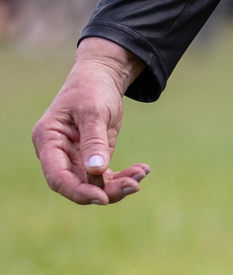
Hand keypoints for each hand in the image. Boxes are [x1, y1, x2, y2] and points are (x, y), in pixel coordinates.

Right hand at [32, 37, 150, 204]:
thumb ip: (94, 141)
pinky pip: (107, 178)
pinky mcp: (93, 160)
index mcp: (48, 139)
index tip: (102, 196)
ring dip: (119, 186)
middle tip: (134, 185)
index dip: (77, 191)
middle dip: (105, 190)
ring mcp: (75, 158)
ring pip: (94, 185)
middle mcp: (58, 153)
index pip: (57, 176)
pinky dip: (124, 178)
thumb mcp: (94, 112)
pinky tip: (143, 169)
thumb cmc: (92, 89)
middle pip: (77, 185)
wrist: (101, 78)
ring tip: (141, 173)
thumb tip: (96, 171)